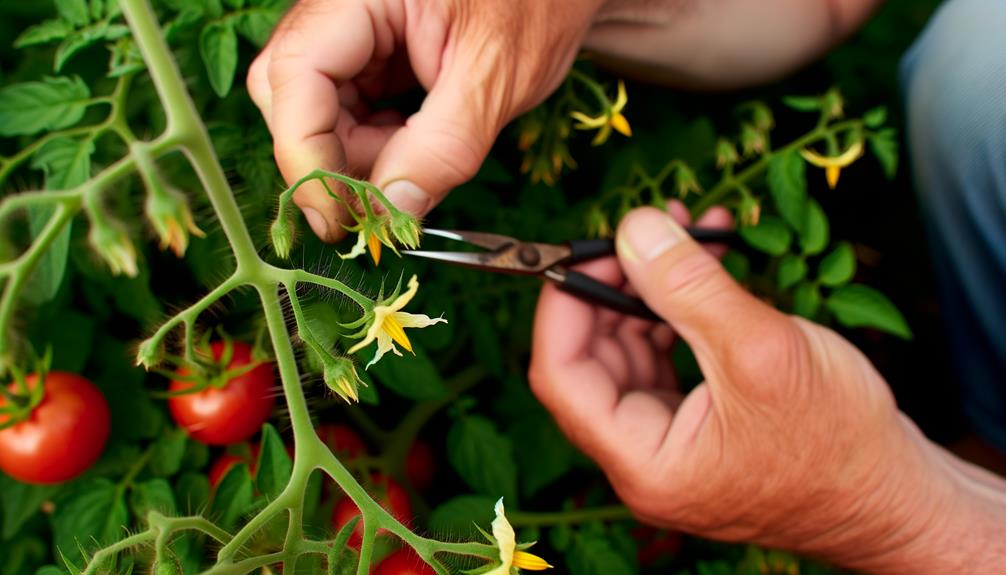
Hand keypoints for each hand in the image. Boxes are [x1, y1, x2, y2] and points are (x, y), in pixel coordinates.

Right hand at [248, 0, 601, 240]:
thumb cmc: (538, 5)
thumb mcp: (496, 78)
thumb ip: (443, 148)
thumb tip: (390, 211)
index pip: (295, 76)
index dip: (306, 156)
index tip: (339, 218)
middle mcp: (341, 9)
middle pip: (292, 96)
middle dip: (334, 158)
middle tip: (387, 198)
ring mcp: (351, 31)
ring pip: (318, 111)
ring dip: (360, 157)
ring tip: (424, 157)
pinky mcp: (368, 56)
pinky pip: (349, 111)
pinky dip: (377, 145)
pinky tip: (418, 144)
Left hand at [529, 205, 1004, 571]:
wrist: (896, 494)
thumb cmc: (840, 444)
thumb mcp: (763, 351)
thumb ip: (690, 288)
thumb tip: (633, 228)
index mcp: (642, 461)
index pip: (561, 377)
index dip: (564, 305)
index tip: (591, 248)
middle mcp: (642, 455)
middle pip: (592, 359)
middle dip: (615, 285)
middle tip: (649, 228)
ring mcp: (668, 439)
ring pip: (630, 350)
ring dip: (650, 288)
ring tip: (684, 230)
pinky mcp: (697, 420)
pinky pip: (668, 355)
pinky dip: (680, 308)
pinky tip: (706, 264)